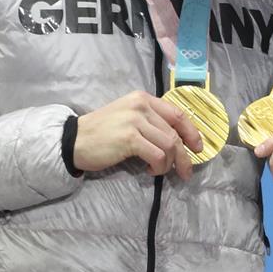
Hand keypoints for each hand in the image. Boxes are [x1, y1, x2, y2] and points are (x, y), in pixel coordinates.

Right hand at [74, 91, 202, 180]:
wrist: (75, 139)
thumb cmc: (102, 132)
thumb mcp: (128, 117)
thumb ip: (150, 122)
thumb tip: (176, 140)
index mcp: (143, 99)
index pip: (177, 114)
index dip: (192, 132)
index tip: (197, 147)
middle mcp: (141, 106)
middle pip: (174, 132)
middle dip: (184, 155)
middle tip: (186, 172)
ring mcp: (135, 121)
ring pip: (169, 144)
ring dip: (170, 164)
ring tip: (161, 172)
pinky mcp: (129, 138)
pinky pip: (157, 155)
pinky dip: (158, 166)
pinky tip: (149, 170)